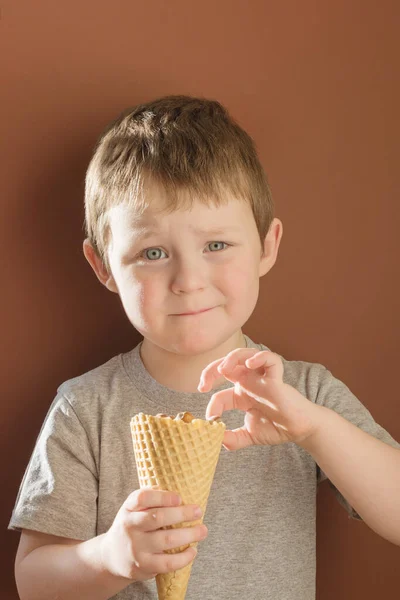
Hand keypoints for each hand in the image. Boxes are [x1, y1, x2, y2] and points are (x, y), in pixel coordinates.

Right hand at [100, 488, 207, 580]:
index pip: (142, 497)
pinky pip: (167, 563)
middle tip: (198, 511)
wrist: (112, 556)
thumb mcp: (134, 509)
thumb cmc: (133, 525)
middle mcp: (129, 526)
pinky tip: (193, 550)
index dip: (162, 496)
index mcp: (128, 508)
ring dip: (189, 534)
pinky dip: (184, 557)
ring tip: (203, 530)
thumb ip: (152, 500)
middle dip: (182, 513)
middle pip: (157, 517)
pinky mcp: (142, 566)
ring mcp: (135, 548)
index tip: (179, 498)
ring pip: (166, 540)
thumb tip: (184, 493)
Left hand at [198, 348, 321, 449]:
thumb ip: (232, 440)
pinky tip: (249, 365)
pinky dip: (259, 357)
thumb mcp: (249, 436)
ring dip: (230, 358)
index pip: (219, 394)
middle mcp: (249, 383)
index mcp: (241, 395)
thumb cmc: (277, 428)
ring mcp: (262, 378)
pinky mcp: (276, 378)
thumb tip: (215, 439)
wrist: (299, 431)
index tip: (211, 419)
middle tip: (203, 385)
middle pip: (226, 365)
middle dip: (210, 370)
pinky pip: (270, 359)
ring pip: (244, 355)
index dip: (212, 405)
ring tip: (223, 369)